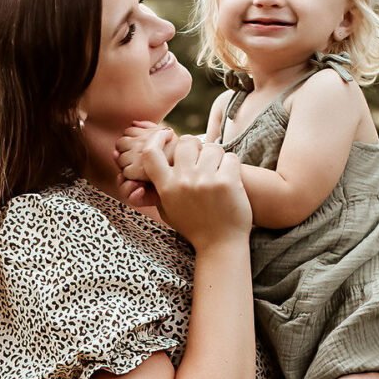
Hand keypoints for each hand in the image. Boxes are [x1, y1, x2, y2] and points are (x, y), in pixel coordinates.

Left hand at [116, 121, 174, 186]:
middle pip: (120, 143)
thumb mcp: (168, 133)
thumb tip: (134, 123)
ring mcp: (137, 157)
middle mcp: (139, 143)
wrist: (187, 166)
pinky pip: (125, 172)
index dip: (131, 138)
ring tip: (136, 166)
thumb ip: (149, 126)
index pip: (128, 131)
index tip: (138, 146)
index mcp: (146, 133)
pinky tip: (139, 175)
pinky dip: (129, 175)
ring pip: (120, 158)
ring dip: (125, 162)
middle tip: (134, 156)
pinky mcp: (137, 172)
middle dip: (124, 149)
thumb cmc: (178, 151)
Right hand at [133, 130, 249, 251]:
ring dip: (216, 155)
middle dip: (195, 146)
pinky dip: (231, 165)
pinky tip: (229, 178)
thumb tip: (146, 166)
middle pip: (185, 142)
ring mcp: (205, 181)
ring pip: (211, 147)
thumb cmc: (193, 226)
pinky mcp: (227, 182)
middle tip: (201, 157)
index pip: (151, 153)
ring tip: (217, 170)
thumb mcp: (167, 210)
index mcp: (166, 187)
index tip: (166, 133)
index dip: (157, 138)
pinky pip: (230, 156)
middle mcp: (183, 182)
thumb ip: (158, 188)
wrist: (220, 245)